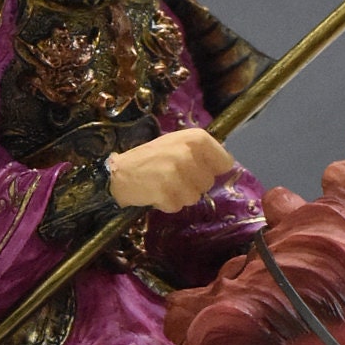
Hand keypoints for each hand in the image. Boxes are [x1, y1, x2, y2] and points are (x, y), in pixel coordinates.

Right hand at [106, 126, 236, 212]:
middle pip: (209, 182)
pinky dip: (167, 204)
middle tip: (172, 175)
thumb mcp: (177, 144)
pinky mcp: (167, 193)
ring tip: (163, 184)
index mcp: (195, 138)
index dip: (212, 169)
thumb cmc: (150, 157)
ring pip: (195, 197)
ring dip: (180, 195)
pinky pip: (178, 206)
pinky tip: (154, 193)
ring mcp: (177, 173)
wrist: (117, 171)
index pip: (225, 162)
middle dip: (193, 184)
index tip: (196, 169)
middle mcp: (188, 153)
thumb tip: (226, 165)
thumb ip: (201, 152)